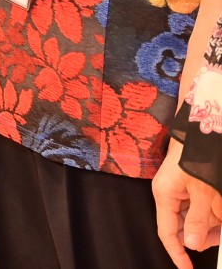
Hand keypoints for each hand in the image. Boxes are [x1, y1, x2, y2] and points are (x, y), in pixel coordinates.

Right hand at [156, 140, 221, 267]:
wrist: (204, 127)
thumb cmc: (198, 155)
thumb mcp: (203, 192)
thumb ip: (198, 220)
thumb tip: (192, 244)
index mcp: (165, 195)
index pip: (167, 233)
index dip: (177, 253)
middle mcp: (169, 193)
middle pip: (185, 225)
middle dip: (205, 233)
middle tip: (221, 234)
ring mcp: (180, 188)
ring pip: (196, 216)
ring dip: (212, 220)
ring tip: (221, 208)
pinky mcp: (190, 183)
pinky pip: (201, 204)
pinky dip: (213, 209)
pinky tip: (220, 204)